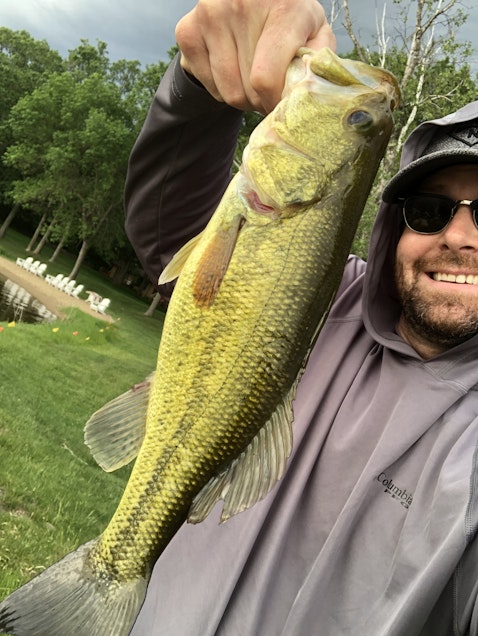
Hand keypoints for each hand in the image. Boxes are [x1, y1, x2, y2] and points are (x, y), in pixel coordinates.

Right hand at [175, 0, 335, 113]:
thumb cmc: (290, 20)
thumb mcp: (315, 33)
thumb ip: (318, 60)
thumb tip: (304, 93)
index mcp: (282, 5)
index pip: (265, 79)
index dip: (274, 101)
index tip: (281, 101)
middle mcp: (240, 3)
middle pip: (248, 90)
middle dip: (261, 99)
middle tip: (269, 87)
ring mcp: (210, 15)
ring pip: (228, 93)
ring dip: (244, 97)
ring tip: (253, 78)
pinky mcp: (187, 30)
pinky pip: (209, 87)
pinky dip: (223, 89)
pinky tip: (234, 68)